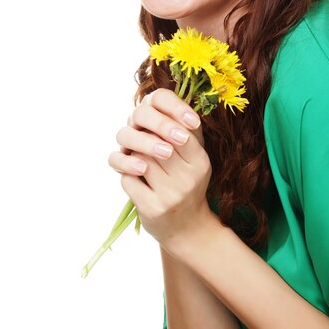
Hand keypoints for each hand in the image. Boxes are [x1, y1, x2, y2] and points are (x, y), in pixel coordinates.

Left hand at [108, 88, 212, 246]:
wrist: (187, 229)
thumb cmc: (188, 183)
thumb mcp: (195, 157)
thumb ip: (185, 130)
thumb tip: (163, 99)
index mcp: (201, 162)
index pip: (179, 131)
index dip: (163, 123)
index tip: (155, 123)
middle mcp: (188, 179)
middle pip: (156, 143)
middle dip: (145, 139)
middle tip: (144, 140)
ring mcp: (170, 196)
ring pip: (139, 158)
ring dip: (134, 156)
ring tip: (140, 160)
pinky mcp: (151, 209)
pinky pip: (127, 178)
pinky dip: (126, 174)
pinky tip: (135, 178)